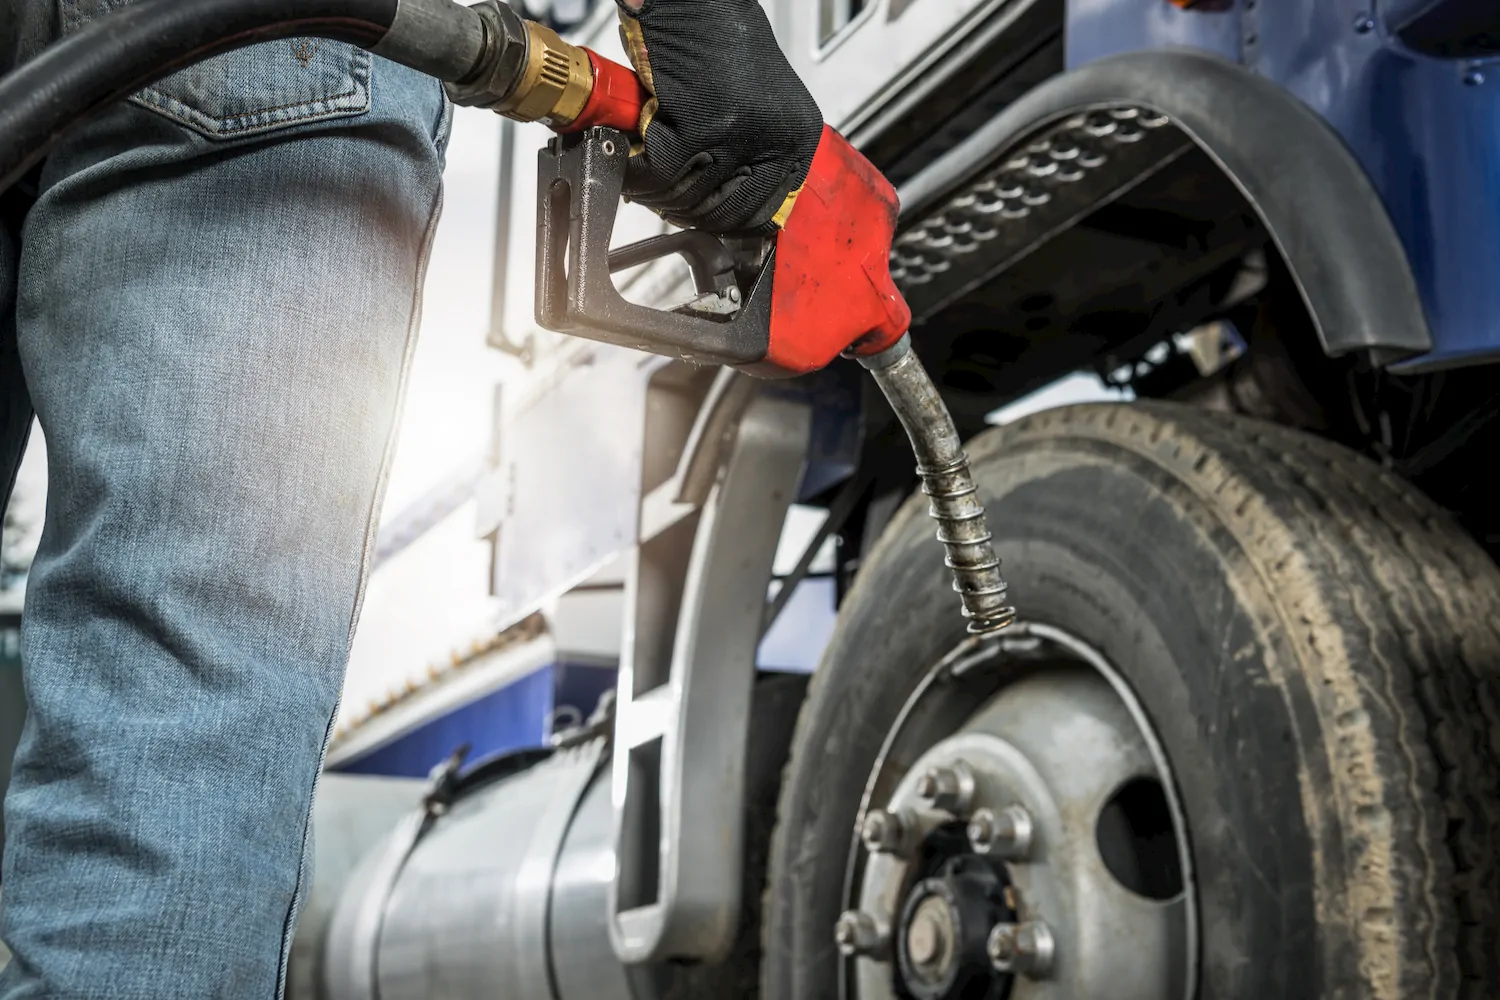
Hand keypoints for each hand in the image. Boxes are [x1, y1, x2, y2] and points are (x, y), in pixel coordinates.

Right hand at [613, 0, 822, 233]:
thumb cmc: (718, 36)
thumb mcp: (759, 100)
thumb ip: (754, 149)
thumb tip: (727, 197)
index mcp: (796, 137)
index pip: (762, 210)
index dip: (722, 219)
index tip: (699, 216)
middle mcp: (774, 137)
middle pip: (721, 210)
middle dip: (684, 209)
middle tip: (663, 194)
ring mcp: (736, 133)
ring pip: (685, 197)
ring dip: (655, 193)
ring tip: (645, 174)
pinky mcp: (695, 124)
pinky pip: (656, 174)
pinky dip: (634, 174)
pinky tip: (631, 159)